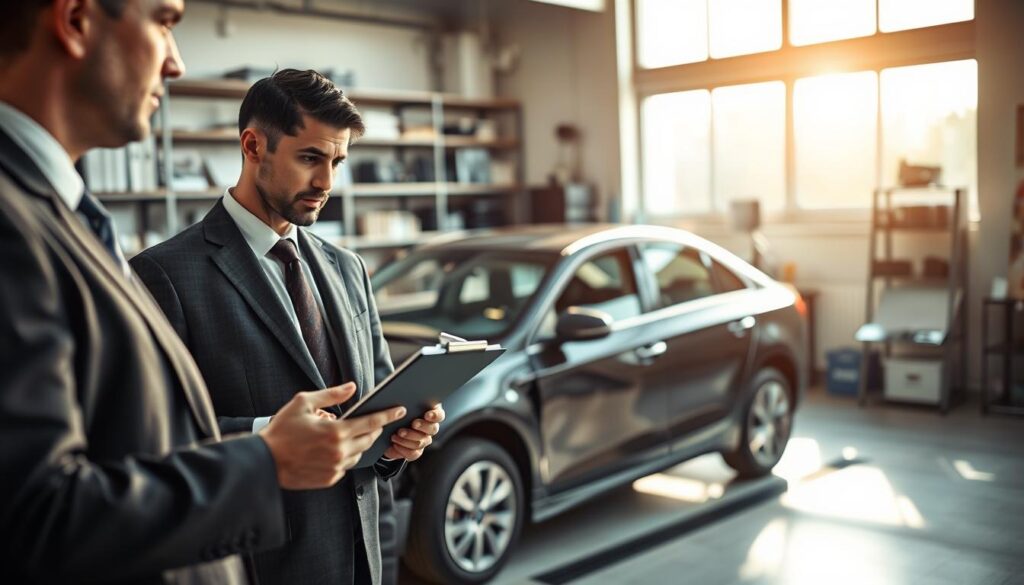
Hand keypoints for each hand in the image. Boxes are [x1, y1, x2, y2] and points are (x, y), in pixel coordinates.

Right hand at [259, 382, 405, 489]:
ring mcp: (335, 468)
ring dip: (358, 443)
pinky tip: (334, 449)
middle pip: (369, 439)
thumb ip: (331, 395)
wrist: (264, 461)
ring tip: (346, 434)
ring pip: (359, 454)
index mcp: (335, 432)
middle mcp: (339, 452)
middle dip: (374, 429)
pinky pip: (346, 466)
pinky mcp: (329, 479)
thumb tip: (352, 387)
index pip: (371, 422)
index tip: (400, 409)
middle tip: (372, 421)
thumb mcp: (303, 403)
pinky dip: (345, 456)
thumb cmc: (282, 430)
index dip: (388, 415)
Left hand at [384, 403, 444, 461]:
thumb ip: (407, 404)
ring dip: (408, 439)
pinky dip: (403, 449)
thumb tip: (405, 404)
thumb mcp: (401, 406)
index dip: (435, 416)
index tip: (427, 415)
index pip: (439, 415)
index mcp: (429, 414)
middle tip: (413, 424)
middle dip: (422, 426)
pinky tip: (395, 444)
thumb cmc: (396, 414)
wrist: (386, 431)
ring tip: (396, 435)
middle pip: (433, 429)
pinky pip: (414, 453)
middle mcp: (429, 428)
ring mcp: (424, 441)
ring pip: (421, 442)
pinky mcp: (416, 452)